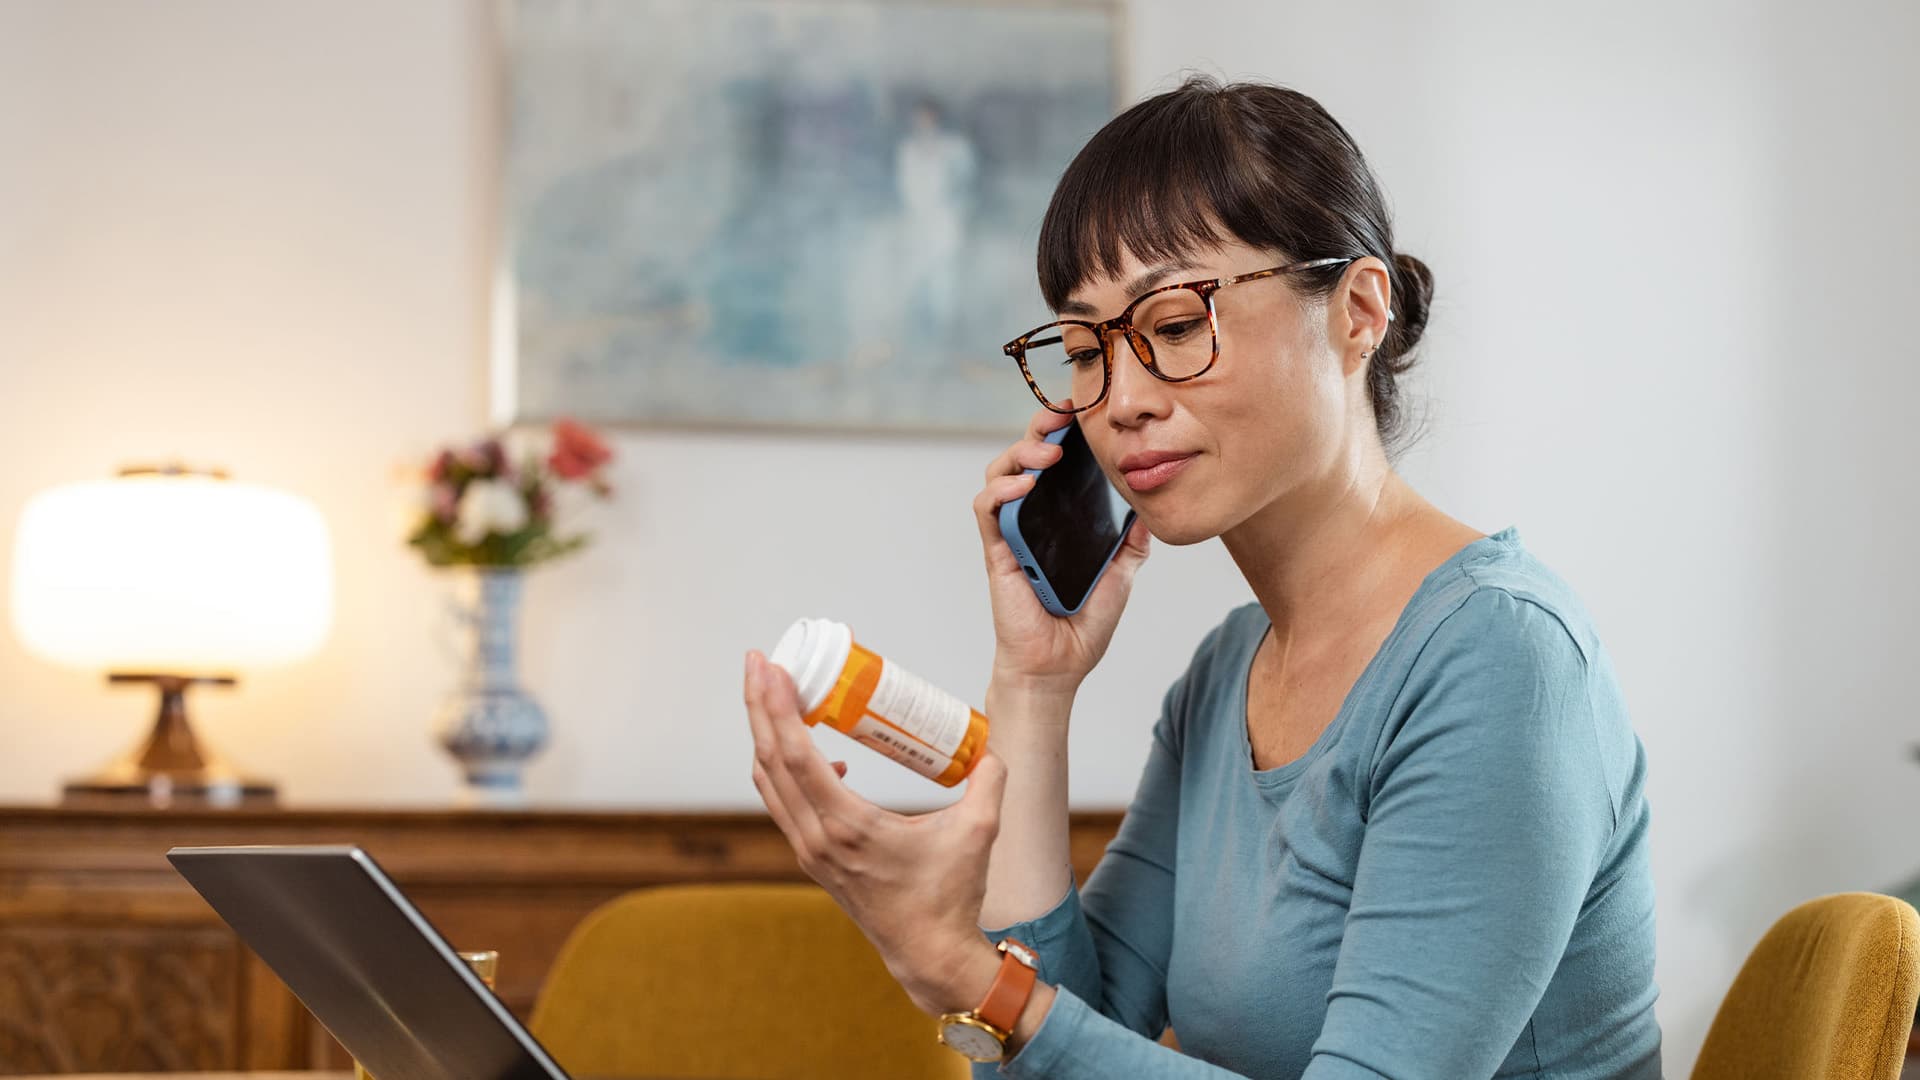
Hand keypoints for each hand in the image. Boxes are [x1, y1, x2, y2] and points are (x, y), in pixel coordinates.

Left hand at [743, 649, 1009, 1015]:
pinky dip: (786, 768)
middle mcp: (818, 837)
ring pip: (770, 782)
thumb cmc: (950, 896)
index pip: (798, 756)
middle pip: (770, 760)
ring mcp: (811, 849)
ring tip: (771, 692)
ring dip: (766, 733)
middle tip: (758, 660)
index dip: (779, 708)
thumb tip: (991, 748)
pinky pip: (785, 802)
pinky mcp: (814, 856)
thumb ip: (988, 782)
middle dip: (760, 706)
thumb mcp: (978, 832)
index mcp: (848, 827)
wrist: (929, 953)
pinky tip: (820, 756)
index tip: (773, 668)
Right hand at [973, 403, 1152, 696]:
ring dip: (1021, 453)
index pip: (1055, 463)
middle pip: (1024, 457)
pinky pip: (987, 511)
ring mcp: (1012, 533)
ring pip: (999, 474)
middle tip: (1062, 415)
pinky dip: (1000, 490)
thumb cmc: (1082, 624)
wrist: (1059, 666)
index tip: (1082, 410)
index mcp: (1058, 517)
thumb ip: (1130, 540)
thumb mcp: (1120, 574)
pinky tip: (1022, 485)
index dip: (1063, 431)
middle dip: (1040, 427)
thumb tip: (1149, 508)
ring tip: (1049, 451)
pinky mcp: (997, 552)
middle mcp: (1032, 519)